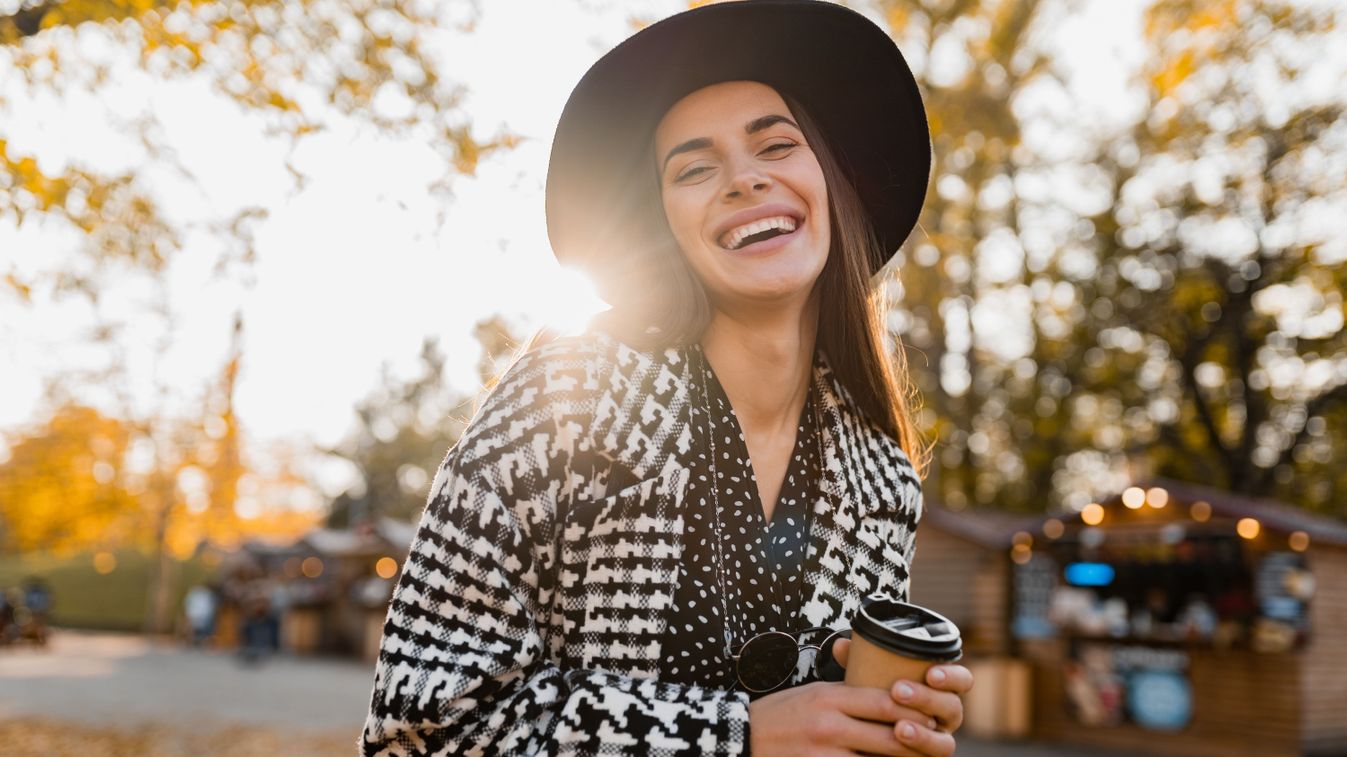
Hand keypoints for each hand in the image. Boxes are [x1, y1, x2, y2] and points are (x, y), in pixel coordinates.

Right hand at [748, 681, 942, 755]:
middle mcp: (829, 725)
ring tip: (916, 755)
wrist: (743, 738)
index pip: (886, 702)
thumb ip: (849, 695)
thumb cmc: (782, 713)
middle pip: (891, 736)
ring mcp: (824, 754)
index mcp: (830, 697)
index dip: (916, 710)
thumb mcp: (814, 692)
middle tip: (936, 740)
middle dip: (919, 741)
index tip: (931, 714)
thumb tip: (892, 697)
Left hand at [831, 638, 973, 756]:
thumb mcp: (871, 676)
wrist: (865, 729)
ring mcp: (938, 739)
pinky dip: (917, 752)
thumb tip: (840, 646)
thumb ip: (861, 660)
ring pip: (945, 741)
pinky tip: (899, 745)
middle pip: (952, 707)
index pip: (962, 680)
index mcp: (939, 689)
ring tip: (900, 728)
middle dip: (928, 699)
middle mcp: (944, 716)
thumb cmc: (876, 696)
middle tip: (898, 691)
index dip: (952, 677)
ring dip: (924, 734)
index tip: (930, 673)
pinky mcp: (927, 756)